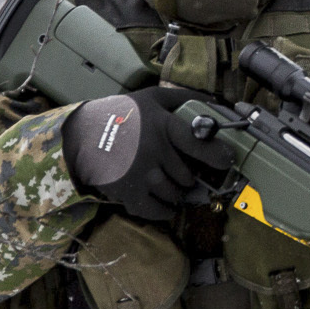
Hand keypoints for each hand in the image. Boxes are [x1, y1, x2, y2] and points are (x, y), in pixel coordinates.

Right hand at [61, 87, 214, 225]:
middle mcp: (153, 151)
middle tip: (186, 174)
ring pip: (174, 194)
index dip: (217, 154)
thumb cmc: (121, 114)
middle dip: (189, 177)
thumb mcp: (151, 97)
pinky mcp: (128, 192)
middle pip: (187, 175)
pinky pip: (155, 211)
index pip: (197, 143)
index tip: (227, 161)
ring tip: (172, 185)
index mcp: (161, 125)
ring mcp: (141, 174)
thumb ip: (182, 98)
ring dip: (177, 193)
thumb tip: (216, 102)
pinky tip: (165, 205)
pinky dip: (164, 211)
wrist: (82, 135)